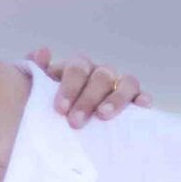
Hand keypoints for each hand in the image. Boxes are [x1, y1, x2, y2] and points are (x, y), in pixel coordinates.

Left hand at [28, 47, 148, 127]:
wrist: (63, 129)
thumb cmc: (51, 109)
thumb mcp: (38, 93)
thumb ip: (37, 73)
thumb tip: (42, 52)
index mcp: (78, 69)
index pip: (77, 69)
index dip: (69, 87)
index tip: (59, 110)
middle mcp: (100, 74)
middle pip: (101, 76)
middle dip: (88, 99)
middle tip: (75, 122)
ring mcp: (119, 86)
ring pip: (126, 82)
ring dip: (116, 98)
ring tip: (103, 116)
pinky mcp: (134, 102)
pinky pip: (142, 95)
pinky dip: (143, 98)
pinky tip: (142, 106)